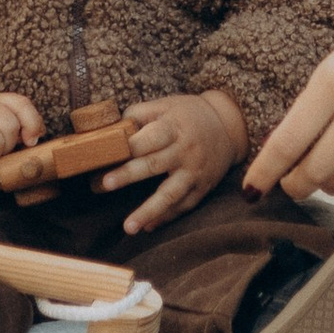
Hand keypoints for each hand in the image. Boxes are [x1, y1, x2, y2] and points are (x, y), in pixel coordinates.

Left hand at [100, 89, 247, 234]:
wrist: (227, 126)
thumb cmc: (188, 115)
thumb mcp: (167, 105)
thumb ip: (139, 115)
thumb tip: (111, 130)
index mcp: (175, 127)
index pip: (151, 137)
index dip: (129, 146)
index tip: (106, 154)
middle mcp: (186, 151)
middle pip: (155, 165)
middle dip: (129, 175)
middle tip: (105, 184)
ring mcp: (194, 172)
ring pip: (170, 194)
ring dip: (149, 211)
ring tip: (128, 227)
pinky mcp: (202, 188)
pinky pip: (183, 206)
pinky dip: (165, 218)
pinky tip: (148, 227)